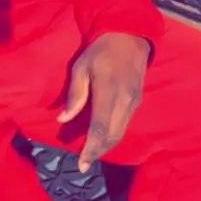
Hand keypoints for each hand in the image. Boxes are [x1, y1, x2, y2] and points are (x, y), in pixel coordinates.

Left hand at [57, 33, 149, 172]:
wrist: (130, 36)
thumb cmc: (100, 50)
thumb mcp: (81, 67)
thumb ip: (74, 95)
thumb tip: (63, 119)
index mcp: (109, 92)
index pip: (100, 128)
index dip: (91, 149)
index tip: (82, 164)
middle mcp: (125, 101)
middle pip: (112, 136)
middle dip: (98, 152)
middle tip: (84, 164)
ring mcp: (134, 102)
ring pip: (121, 133)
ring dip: (106, 146)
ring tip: (92, 154)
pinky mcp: (138, 101)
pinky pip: (125, 124)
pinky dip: (114, 135)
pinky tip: (103, 138)